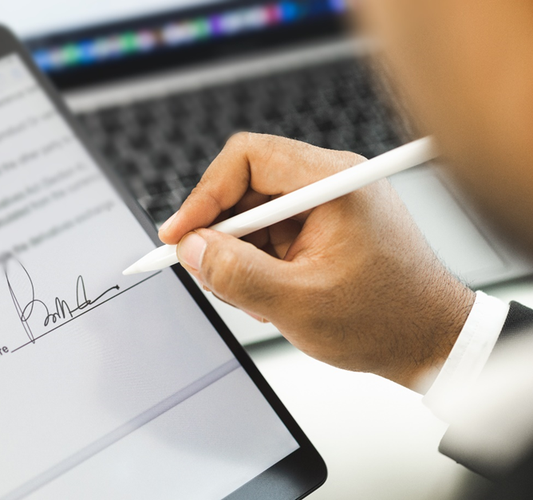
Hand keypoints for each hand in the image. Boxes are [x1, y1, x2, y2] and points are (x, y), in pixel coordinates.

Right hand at [160, 133, 474, 388]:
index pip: (247, 157)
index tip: (179, 234)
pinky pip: (272, 234)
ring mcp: (328, 204)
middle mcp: (330, 183)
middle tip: (211, 274)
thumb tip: (191, 248)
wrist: (430, 341)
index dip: (203, 194)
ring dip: (240, 256)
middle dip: (221, 234)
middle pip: (245, 186)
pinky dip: (259, 264)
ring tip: (256, 298)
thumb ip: (236, 274)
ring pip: (254, 214)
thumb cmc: (385, 320)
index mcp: (331, 183)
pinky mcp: (325, 227)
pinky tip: (273, 296)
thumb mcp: (297, 303)